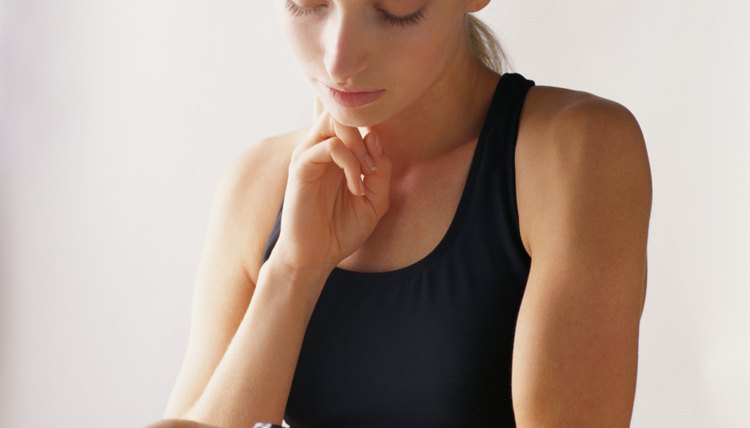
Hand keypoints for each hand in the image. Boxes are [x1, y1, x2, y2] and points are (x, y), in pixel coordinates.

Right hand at [271, 107, 391, 275]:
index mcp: (337, 154)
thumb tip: (375, 137)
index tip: (379, 167)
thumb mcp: (376, 200)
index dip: (374, 135)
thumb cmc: (342, 229)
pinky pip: (328, 147)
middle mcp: (320, 150)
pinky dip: (349, 163)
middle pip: (340, 112)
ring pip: (333, 121)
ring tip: (367, 174)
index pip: (353, 120)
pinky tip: (356, 188)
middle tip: (373, 166)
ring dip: (358, 144)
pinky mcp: (300, 169)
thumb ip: (381, 170)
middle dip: (364, 131)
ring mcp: (308, 156)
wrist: (317, 257)